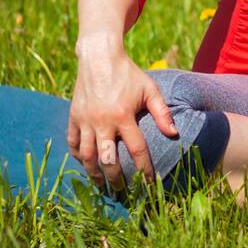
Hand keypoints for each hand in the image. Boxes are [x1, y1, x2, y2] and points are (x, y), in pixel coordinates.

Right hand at [68, 47, 179, 194]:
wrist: (99, 57)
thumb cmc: (129, 74)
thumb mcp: (150, 89)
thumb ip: (162, 113)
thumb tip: (174, 134)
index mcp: (123, 116)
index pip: (136, 150)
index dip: (143, 169)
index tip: (149, 183)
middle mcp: (102, 122)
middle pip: (107, 160)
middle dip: (115, 179)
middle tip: (121, 191)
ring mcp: (85, 121)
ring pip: (86, 156)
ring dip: (94, 173)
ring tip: (101, 185)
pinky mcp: (73, 117)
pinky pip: (72, 143)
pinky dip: (78, 156)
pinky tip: (86, 163)